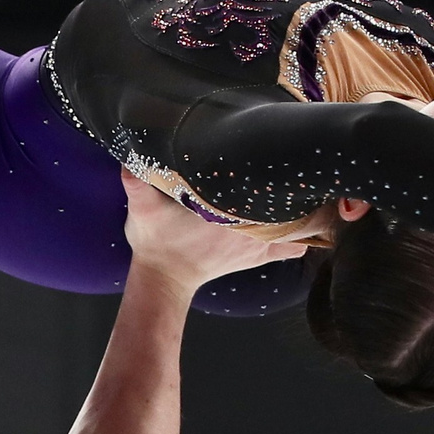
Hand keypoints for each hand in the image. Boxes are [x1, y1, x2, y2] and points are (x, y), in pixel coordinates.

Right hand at [120, 172, 306, 292]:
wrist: (163, 277)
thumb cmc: (156, 242)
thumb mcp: (141, 210)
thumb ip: (135, 184)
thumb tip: (127, 157)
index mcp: (228, 213)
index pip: (269, 190)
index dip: (281, 172)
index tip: (286, 155)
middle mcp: (250, 229)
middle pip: (292, 205)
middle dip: (299, 187)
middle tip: (301, 167)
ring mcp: (258, 245)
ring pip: (300, 227)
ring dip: (305, 211)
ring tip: (306, 190)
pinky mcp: (259, 255)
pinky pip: (293, 247)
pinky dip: (302, 235)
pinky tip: (303, 220)